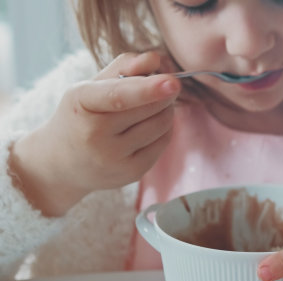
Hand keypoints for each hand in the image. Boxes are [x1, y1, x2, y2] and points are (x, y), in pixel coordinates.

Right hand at [10, 52, 180, 215]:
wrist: (62, 163)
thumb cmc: (82, 115)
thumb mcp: (91, 86)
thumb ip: (124, 67)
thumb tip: (156, 59)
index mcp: (80, 103)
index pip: (117, 96)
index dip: (147, 89)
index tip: (172, 82)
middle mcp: (94, 135)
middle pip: (150, 107)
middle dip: (163, 92)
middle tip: (162, 85)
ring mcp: (114, 158)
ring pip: (161, 124)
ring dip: (165, 109)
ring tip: (151, 107)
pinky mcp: (132, 172)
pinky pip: (164, 141)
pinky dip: (165, 128)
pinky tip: (149, 126)